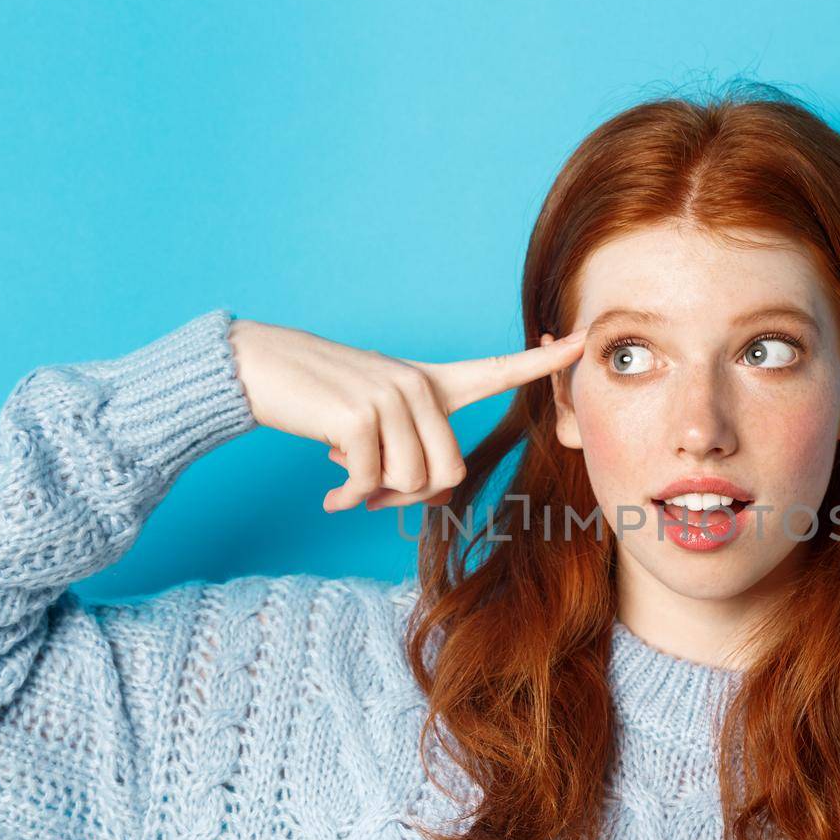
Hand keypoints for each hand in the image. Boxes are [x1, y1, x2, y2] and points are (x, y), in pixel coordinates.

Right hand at [226, 318, 586, 511]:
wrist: (257, 368)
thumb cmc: (320, 402)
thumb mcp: (375, 428)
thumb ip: (415, 454)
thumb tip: (442, 495)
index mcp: (430, 382)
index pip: (497, 369)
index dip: (541, 363)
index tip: (583, 340)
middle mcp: (418, 384)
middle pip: (449, 471)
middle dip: (410, 498)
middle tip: (372, 496)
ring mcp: (390, 396)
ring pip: (413, 481)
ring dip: (376, 498)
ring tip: (346, 485)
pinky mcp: (358, 414)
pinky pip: (372, 481)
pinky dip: (350, 498)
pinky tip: (330, 493)